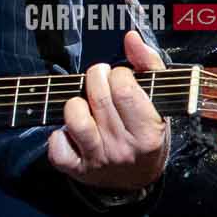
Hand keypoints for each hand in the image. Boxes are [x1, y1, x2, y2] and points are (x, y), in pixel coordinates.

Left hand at [48, 28, 169, 191]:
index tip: (122, 77)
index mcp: (149, 131)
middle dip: (95, 78)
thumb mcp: (160, 100)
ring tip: (84, 102)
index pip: (125, 90)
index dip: (119, 74)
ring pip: (75, 120)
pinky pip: (57, 147)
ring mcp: (100, 160)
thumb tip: (131, 37)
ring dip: (75, 103)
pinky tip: (70, 130)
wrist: (140, 179)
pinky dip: (58, 134)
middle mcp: (125, 147)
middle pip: (99, 99)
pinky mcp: (78, 170)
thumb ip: (148, 65)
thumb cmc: (149, 132)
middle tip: (99, 78)